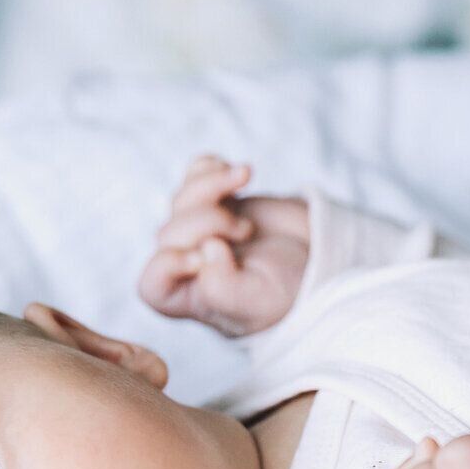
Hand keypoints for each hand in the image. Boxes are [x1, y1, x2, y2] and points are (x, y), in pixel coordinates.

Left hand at [138, 154, 310, 336]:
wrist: (317, 262)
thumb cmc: (287, 293)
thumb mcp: (260, 302)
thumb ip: (224, 288)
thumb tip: (203, 250)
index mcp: (190, 298)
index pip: (152, 283)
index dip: (173, 263)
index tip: (212, 253)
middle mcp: (186, 265)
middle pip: (168, 233)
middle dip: (207, 222)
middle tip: (246, 231)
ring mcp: (198, 230)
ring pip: (181, 198)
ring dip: (212, 183)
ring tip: (246, 178)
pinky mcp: (215, 201)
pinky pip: (193, 175)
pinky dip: (210, 166)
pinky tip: (238, 173)